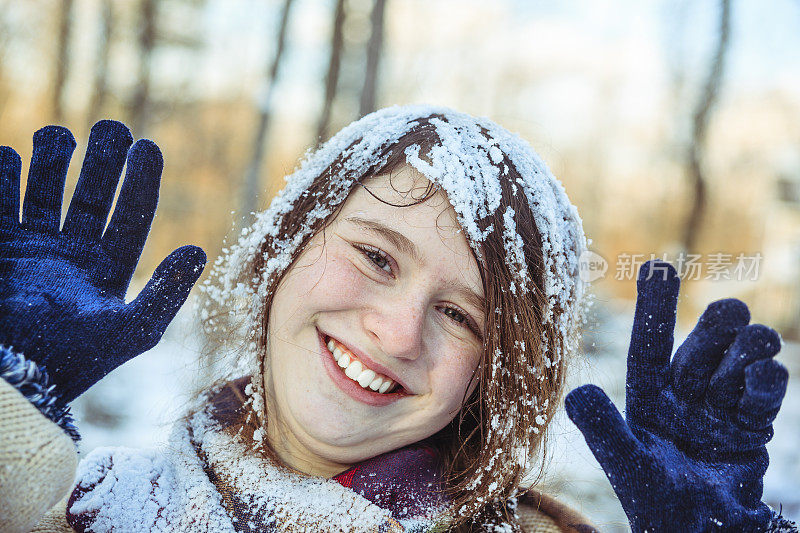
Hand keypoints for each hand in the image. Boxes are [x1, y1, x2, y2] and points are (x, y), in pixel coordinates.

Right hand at [0, 121, 205, 404]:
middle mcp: (73, 255)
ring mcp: (32, 250)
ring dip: (51, 161)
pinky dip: (1, 178)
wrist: (12, 379)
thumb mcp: (131, 330)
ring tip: (59, 134)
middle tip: (110, 127)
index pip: (131, 215)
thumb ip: (166, 292)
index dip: (141, 181)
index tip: (148, 146)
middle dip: (101, 162)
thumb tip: (200, 249)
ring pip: (44, 192)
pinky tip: (8, 155)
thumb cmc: (74, 359)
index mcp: (108, 269)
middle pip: (90, 196)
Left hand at [565, 261, 788, 531]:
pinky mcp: (749, 426)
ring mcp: (717, 407)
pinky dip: (765, 384)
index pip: (650, 344)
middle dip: (714, 331)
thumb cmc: (654, 497)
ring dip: (748, 352)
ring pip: (734, 368)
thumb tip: (576, 394)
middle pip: (699, 352)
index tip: (658, 266)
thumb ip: (604, 431)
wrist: (698, 529)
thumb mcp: (627, 463)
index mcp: (647, 395)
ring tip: (759, 341)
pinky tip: (768, 374)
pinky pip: (758, 398)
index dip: (654, 308)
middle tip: (729, 310)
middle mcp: (682, 395)